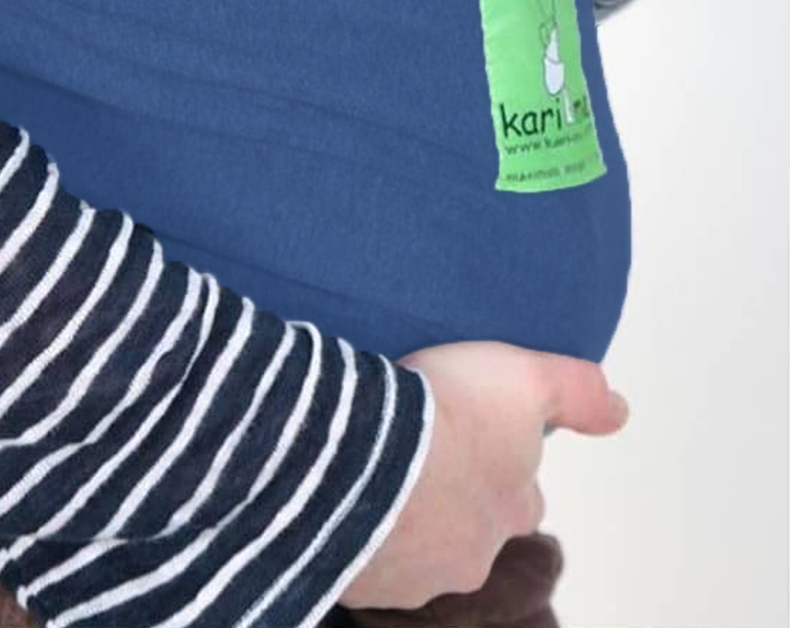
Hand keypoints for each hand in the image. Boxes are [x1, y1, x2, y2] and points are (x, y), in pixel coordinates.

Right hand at [338, 341, 629, 610]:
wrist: (359, 452)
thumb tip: (621, 411)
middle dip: (451, 502)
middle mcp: (470, 556)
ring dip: (401, 519)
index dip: (499, 466)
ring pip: (415, 549)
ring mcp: (414, 576)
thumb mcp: (525, 378)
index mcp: (511, 509)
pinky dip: (355, 531)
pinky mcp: (361, 584)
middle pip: (470, 531)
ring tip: (371, 468)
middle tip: (419, 454)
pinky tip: (340, 492)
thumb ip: (577, 393)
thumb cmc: (448, 412)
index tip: (472, 436)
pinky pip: (362, 557)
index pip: (520, 497)